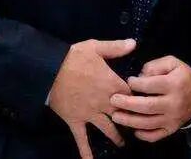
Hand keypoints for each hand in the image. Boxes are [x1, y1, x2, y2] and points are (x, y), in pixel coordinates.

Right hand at [48, 38, 135, 158]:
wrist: (48, 69)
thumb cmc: (73, 57)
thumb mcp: (96, 47)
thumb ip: (116, 47)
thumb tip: (134, 43)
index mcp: (112, 83)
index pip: (131, 93)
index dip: (137, 96)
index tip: (142, 99)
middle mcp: (104, 101)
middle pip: (123, 112)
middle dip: (130, 118)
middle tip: (137, 125)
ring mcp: (90, 112)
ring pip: (107, 127)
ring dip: (116, 136)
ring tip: (122, 144)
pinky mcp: (76, 120)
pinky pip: (82, 138)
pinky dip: (85, 150)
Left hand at [110, 55, 190, 142]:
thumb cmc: (182, 77)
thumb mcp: (172, 63)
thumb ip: (155, 65)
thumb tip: (140, 76)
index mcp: (174, 84)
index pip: (150, 85)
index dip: (136, 83)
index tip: (128, 81)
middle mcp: (174, 103)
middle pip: (147, 107)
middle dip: (127, 104)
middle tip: (113, 100)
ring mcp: (172, 118)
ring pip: (148, 123)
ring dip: (129, 121)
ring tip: (116, 116)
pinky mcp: (171, 129)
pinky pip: (155, 136)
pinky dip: (142, 135)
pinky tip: (133, 129)